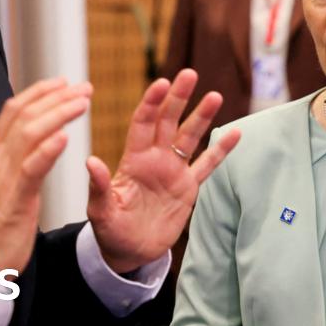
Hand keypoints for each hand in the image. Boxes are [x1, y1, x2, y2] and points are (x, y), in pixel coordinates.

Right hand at [0, 78, 92, 271]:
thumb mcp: (5, 181)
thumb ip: (17, 158)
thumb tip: (37, 138)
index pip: (13, 111)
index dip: (38, 92)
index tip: (63, 82)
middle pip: (24, 115)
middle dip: (55, 97)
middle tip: (83, 87)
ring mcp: (4, 177)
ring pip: (29, 134)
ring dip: (57, 114)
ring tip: (82, 102)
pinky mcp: (15, 198)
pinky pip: (31, 169)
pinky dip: (47, 150)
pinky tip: (65, 137)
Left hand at [85, 69, 240, 274]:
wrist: (130, 252)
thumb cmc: (110, 231)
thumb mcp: (100, 211)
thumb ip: (99, 186)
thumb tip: (90, 161)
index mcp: (133, 160)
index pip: (143, 123)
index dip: (152, 103)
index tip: (162, 83)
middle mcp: (155, 159)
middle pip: (168, 121)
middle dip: (178, 98)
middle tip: (189, 73)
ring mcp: (173, 171)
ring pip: (190, 137)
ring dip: (202, 116)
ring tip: (215, 95)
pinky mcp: (188, 188)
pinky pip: (207, 165)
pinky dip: (221, 150)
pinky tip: (236, 133)